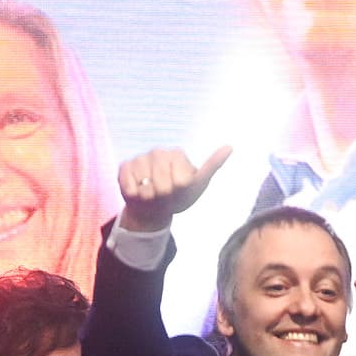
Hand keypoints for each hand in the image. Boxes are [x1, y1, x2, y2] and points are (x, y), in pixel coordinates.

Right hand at [116, 146, 231, 232]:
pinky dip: (134, 195)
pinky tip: (138, 192)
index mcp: (178, 155)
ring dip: (149, 197)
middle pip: (163, 185)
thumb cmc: (179, 196)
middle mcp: (158, 152)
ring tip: (151, 194)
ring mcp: (140, 158)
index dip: (178, 192)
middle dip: (163, 196)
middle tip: (164, 195)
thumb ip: (212, 166)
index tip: (179, 190)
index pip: (180, 181)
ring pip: (145, 187)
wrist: (153, 208)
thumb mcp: (198, 184)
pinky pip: (130, 186)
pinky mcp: (125, 167)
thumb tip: (230, 146)